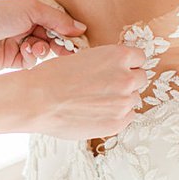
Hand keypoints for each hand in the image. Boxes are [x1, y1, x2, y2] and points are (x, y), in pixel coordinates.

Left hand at [0, 0, 87, 70]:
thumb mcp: (32, 8)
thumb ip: (58, 19)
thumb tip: (81, 28)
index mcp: (30, 7)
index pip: (57, 19)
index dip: (69, 28)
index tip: (80, 37)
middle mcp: (26, 23)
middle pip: (54, 35)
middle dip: (61, 42)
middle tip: (71, 49)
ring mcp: (19, 41)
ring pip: (45, 49)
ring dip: (45, 48)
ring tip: (38, 46)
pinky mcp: (12, 58)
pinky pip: (32, 60)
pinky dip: (33, 56)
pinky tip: (26, 51)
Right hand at [22, 44, 150, 139]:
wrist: (37, 100)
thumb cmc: (54, 76)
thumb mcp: (85, 57)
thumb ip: (107, 64)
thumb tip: (117, 71)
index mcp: (119, 56)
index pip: (140, 58)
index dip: (129, 63)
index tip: (121, 68)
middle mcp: (126, 78)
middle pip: (140, 78)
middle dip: (128, 81)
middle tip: (108, 86)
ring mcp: (124, 102)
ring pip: (134, 99)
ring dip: (122, 99)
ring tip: (98, 101)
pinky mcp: (117, 123)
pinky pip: (128, 116)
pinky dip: (117, 115)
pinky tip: (99, 112)